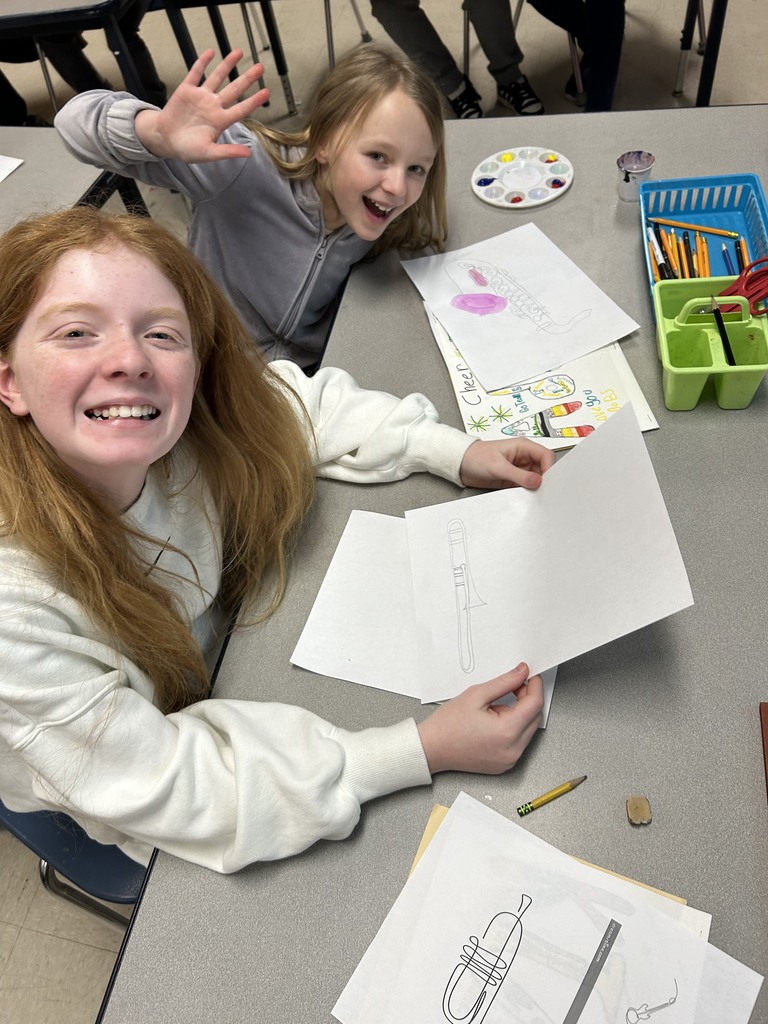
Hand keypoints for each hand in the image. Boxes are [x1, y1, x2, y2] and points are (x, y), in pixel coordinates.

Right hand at [134, 49, 269, 161]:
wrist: (164, 140)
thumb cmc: (187, 149)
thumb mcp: (209, 153)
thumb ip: (228, 152)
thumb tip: (248, 154)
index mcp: (220, 121)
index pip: (242, 109)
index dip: (254, 101)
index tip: (266, 92)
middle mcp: (213, 106)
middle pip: (234, 89)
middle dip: (247, 78)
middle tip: (260, 67)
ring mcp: (200, 96)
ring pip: (217, 77)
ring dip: (228, 65)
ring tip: (239, 52)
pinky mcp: (186, 90)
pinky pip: (196, 73)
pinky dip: (202, 62)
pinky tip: (210, 53)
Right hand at [417, 664, 543, 774]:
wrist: (432, 749)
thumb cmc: (448, 725)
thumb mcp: (476, 694)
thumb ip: (504, 682)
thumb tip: (522, 672)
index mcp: (507, 731)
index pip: (534, 704)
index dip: (534, 686)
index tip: (530, 675)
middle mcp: (513, 749)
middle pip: (535, 717)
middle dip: (527, 699)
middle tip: (512, 687)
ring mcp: (510, 759)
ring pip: (528, 729)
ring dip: (520, 714)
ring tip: (495, 708)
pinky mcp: (505, 764)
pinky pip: (519, 741)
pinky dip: (513, 728)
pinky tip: (494, 723)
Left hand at [459, 438, 554, 489]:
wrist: (460, 465)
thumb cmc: (476, 457)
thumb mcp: (498, 466)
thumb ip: (519, 475)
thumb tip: (537, 482)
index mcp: (523, 447)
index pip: (546, 456)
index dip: (549, 468)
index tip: (547, 482)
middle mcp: (523, 457)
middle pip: (543, 469)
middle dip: (544, 480)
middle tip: (542, 492)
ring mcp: (519, 469)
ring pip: (536, 480)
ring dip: (535, 488)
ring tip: (532, 496)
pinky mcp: (513, 479)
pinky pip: (525, 487)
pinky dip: (526, 493)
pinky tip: (524, 498)